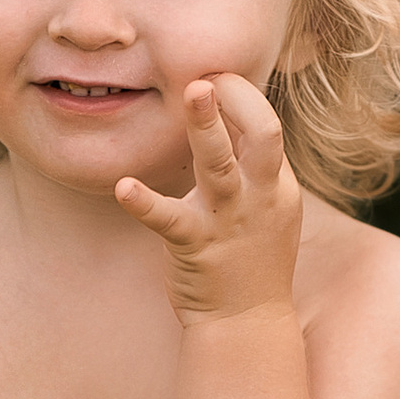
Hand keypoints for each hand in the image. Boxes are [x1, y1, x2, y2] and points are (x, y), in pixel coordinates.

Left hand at [114, 72, 302, 325]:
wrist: (247, 324)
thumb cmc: (249, 258)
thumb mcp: (264, 205)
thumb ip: (249, 164)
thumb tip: (227, 114)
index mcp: (275, 183)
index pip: (266, 124)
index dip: (242, 94)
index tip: (215, 75)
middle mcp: (259, 195)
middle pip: (263, 135)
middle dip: (239, 100)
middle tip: (211, 74)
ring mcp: (229, 220)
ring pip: (221, 167)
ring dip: (207, 128)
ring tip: (193, 93)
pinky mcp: (195, 246)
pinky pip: (169, 220)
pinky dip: (145, 202)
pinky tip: (124, 187)